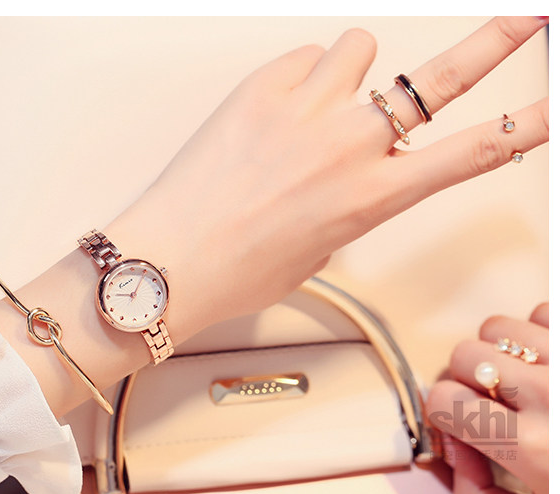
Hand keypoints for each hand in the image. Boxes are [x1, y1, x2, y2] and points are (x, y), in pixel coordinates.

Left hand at [105, 17, 548, 340]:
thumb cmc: (241, 269)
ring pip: (360, 49)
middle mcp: (351, 146)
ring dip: (351, 71)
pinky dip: (300, 77)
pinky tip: (276, 109)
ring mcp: (308, 109)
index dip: (526, 126)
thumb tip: (349, 168)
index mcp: (373, 197)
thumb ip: (350, 201)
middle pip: (440, 80)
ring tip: (320, 101)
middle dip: (492, 45)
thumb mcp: (318, 249)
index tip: (551, 108)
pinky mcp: (263, 88)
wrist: (171, 259)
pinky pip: (304, 57)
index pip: (473, 154)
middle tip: (523, 20)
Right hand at [426, 303, 548, 493]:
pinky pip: (543, 313)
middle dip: (468, 379)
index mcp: (533, 448)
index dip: (443, 412)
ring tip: (525, 380)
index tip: (457, 421)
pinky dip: (540, 334)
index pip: (443, 399)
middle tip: (490, 402)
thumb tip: (452, 446)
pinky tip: (552, 364)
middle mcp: (555, 396)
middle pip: (465, 355)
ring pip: (499, 326)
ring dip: (502, 352)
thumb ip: (473, 489)